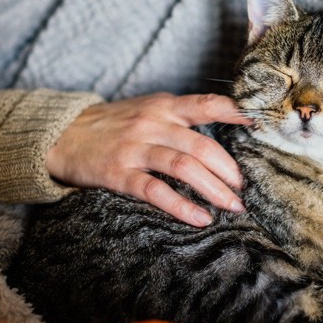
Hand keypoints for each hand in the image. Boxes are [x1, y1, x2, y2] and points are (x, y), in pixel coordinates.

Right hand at [45, 92, 250, 226]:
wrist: (62, 134)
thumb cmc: (114, 124)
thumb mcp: (147, 109)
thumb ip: (179, 117)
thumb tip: (223, 128)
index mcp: (164, 107)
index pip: (207, 104)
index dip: (236, 112)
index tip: (260, 124)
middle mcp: (152, 124)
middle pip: (202, 146)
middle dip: (229, 171)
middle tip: (244, 189)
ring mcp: (135, 148)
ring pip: (184, 167)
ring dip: (214, 190)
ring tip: (232, 206)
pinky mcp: (118, 174)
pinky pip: (155, 191)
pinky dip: (181, 206)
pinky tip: (199, 218)